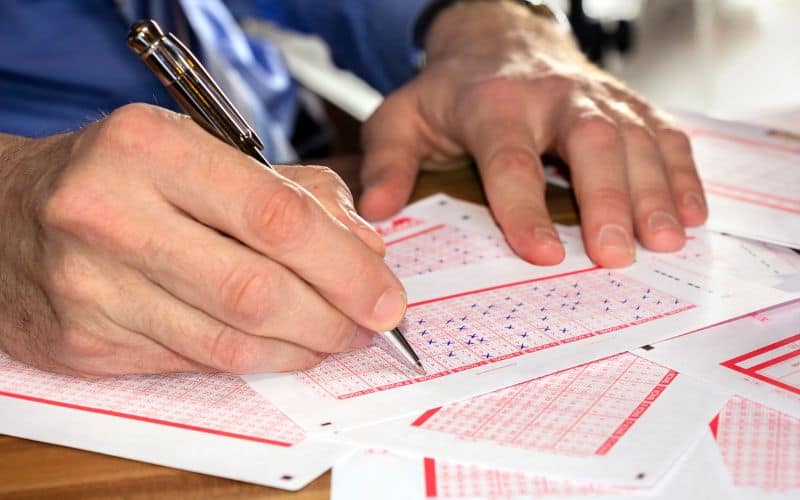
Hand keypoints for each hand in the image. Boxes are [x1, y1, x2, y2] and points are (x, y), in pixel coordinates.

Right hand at [0, 104, 404, 376]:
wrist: (5, 217)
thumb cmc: (118, 176)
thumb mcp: (200, 153)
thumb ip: (291, 193)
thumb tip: (363, 247)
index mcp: (150, 148)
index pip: (275, 217)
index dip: (345, 265)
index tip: (386, 293)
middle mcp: (111, 216)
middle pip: (257, 288)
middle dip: (333, 315)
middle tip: (370, 322)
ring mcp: (93, 287)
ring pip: (230, 339)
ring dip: (302, 344)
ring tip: (335, 335)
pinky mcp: (88, 344)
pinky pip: (197, 362)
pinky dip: (255, 358)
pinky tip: (282, 345)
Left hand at [359, 0, 706, 267]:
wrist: (499, 40)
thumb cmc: (452, 92)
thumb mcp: (403, 119)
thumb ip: (387, 163)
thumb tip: (377, 213)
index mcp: (492, 102)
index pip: (510, 157)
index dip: (525, 207)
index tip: (543, 254)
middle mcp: (551, 95)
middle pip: (590, 142)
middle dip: (607, 199)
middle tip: (615, 255)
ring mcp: (596, 96)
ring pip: (636, 138)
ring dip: (654, 192)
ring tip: (663, 242)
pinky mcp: (626, 104)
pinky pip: (663, 133)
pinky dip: (682, 173)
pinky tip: (691, 214)